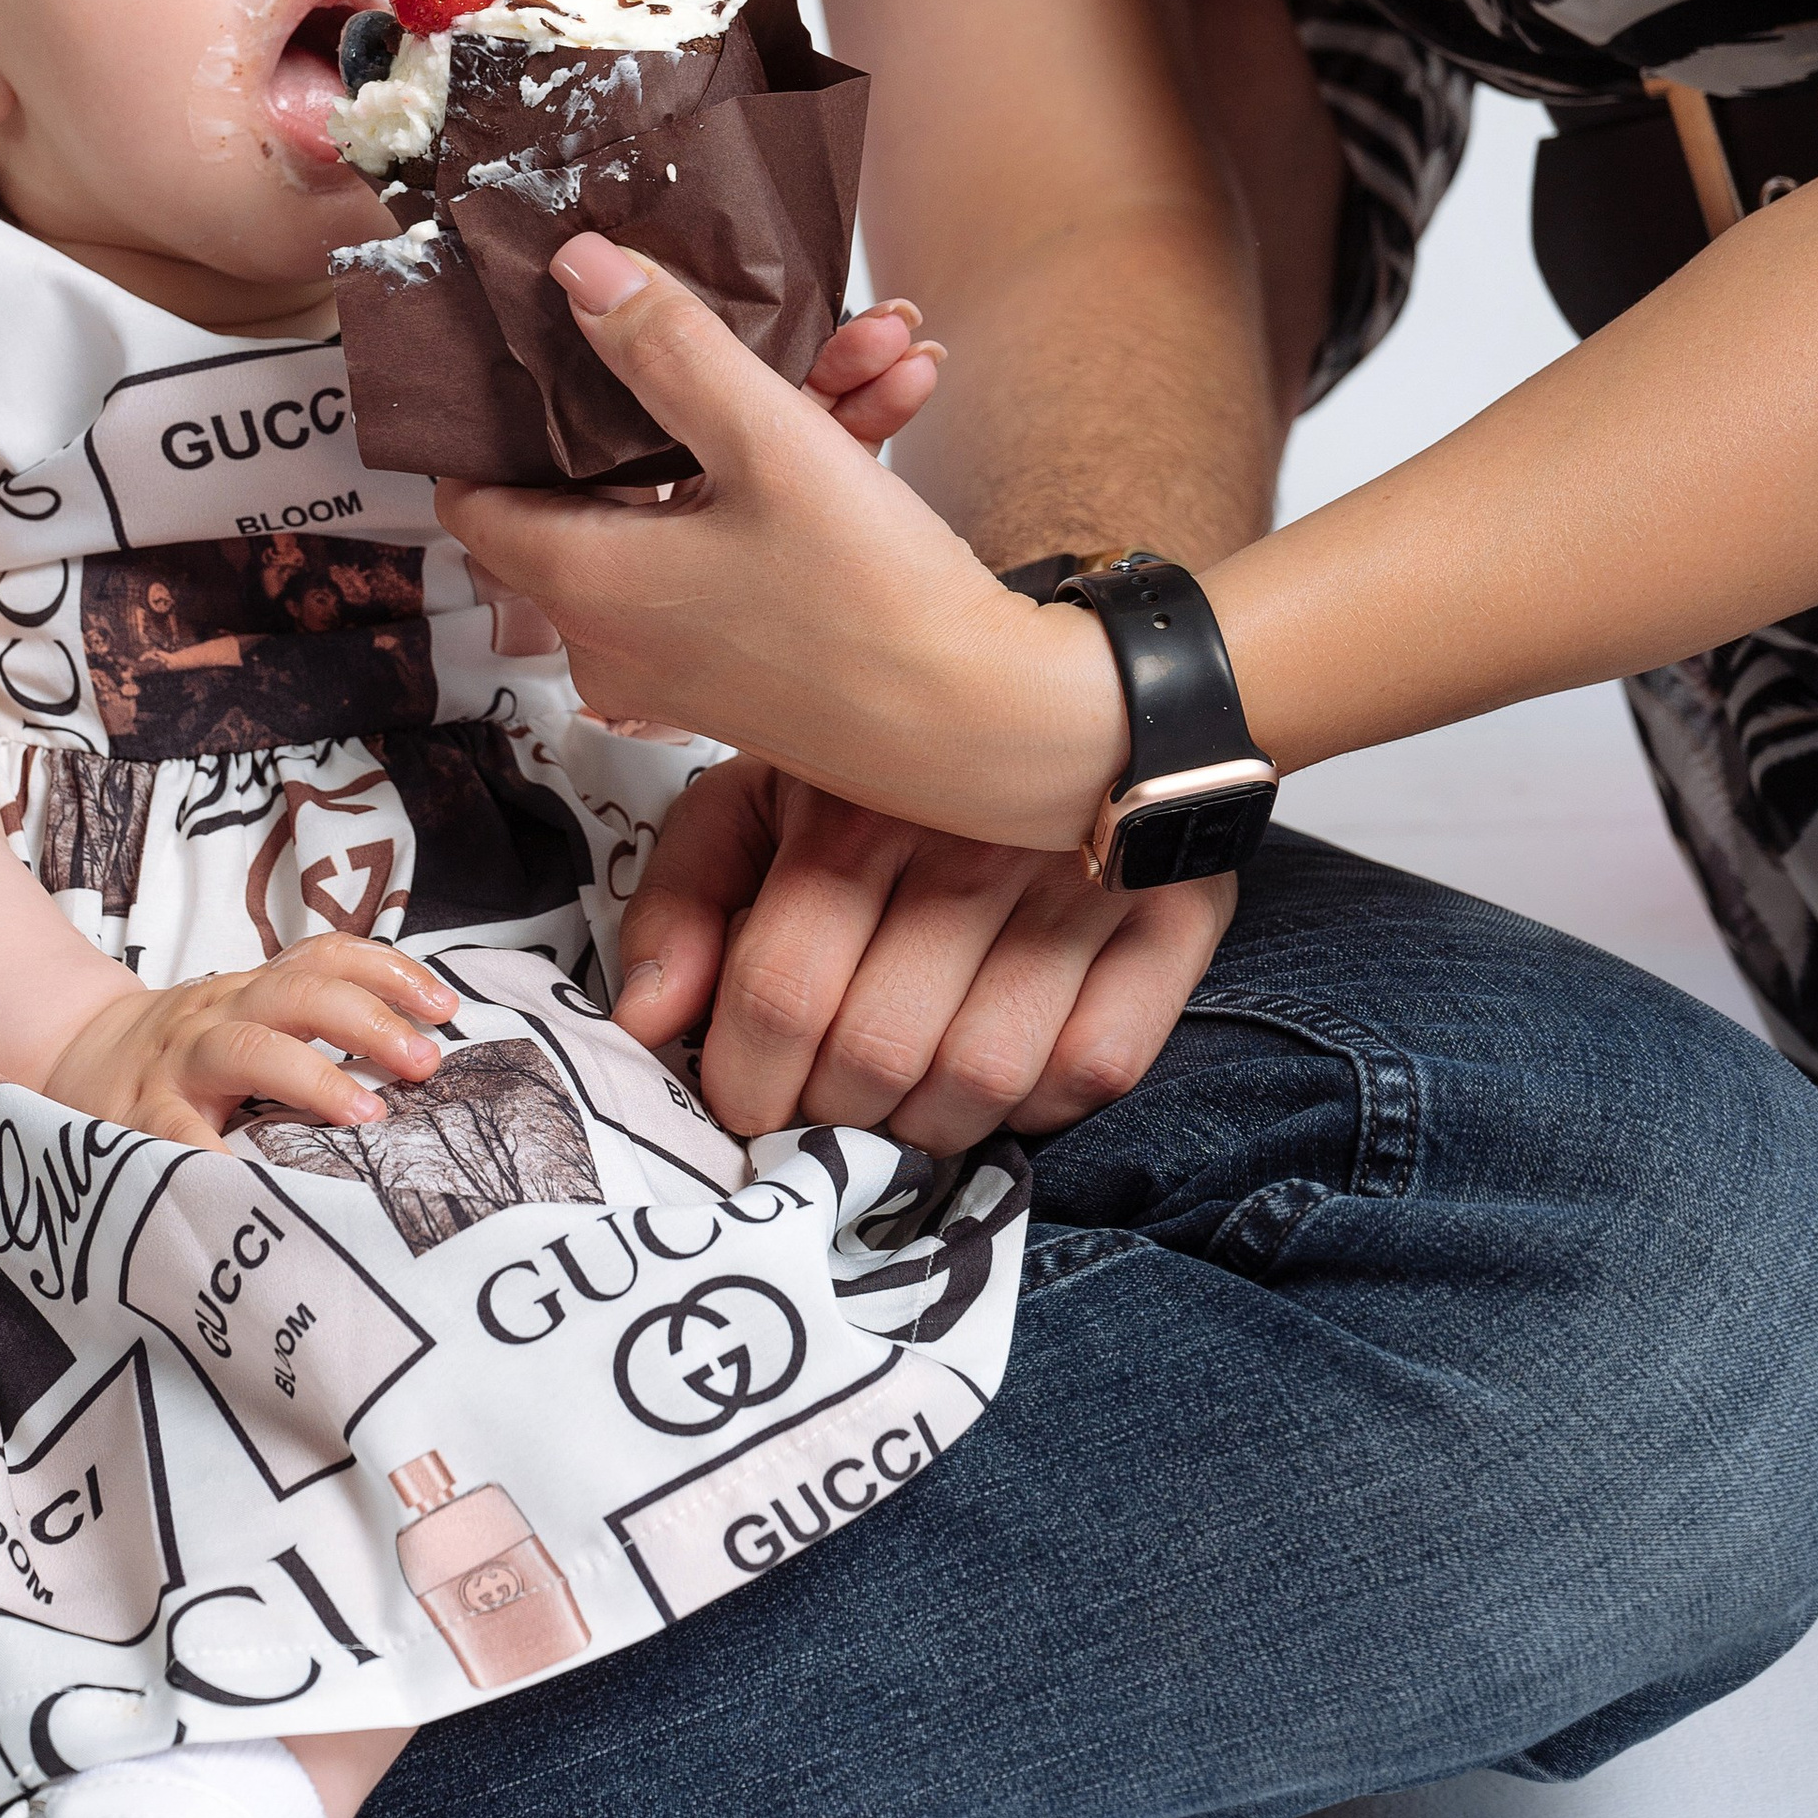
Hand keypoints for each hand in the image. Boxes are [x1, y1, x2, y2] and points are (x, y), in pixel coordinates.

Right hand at [40, 937, 454, 1151]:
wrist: (73, 1056)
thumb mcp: (245, 1018)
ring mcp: (179, 1063)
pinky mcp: (141, 1117)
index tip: (446, 1006)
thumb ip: (310, 1024)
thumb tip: (418, 1047)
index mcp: (250, 990)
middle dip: (369, 1021)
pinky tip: (259, 1190)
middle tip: (425, 1063)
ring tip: (367, 1115)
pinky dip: (219, 1161)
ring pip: (249, 1049)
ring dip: (314, 1078)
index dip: (389, 972)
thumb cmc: (186, 1052)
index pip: (326, 957)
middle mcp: (219, 1014)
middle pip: (300, 994)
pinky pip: (182, 1137)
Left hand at [438, 240, 1125, 848]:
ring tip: (881, 344)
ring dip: (789, 410)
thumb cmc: (872, 597)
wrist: (995, 730)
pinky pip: (752, 543)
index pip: (478, 492)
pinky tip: (900, 395)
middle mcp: (613, 632)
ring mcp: (682, 653)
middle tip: (774, 319)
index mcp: (585, 583)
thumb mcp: (769, 444)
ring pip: (706, 496)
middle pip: (617, 475)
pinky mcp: (749, 661)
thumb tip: (574, 267)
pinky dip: (813, 473)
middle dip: (702, 379)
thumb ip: (664, 348)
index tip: (551, 337)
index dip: (506, 411)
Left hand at [619, 757, 1233, 1150]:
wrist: (1080, 694)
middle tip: (819, 1103)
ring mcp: (1082, 881)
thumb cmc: (894, 770)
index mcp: (855, 804)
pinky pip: (1092, 1070)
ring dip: (924, 1123)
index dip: (743, 1079)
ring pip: (979, 1079)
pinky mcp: (1173, 917)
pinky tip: (996, 1070)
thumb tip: (645, 1025)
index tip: (739, 1098)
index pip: (779, 990)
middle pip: (874, 1051)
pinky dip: (1035, 1104)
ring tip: (899, 1096)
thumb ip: (683, 902)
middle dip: (826, 1111)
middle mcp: (973, 839)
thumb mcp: (762, 802)